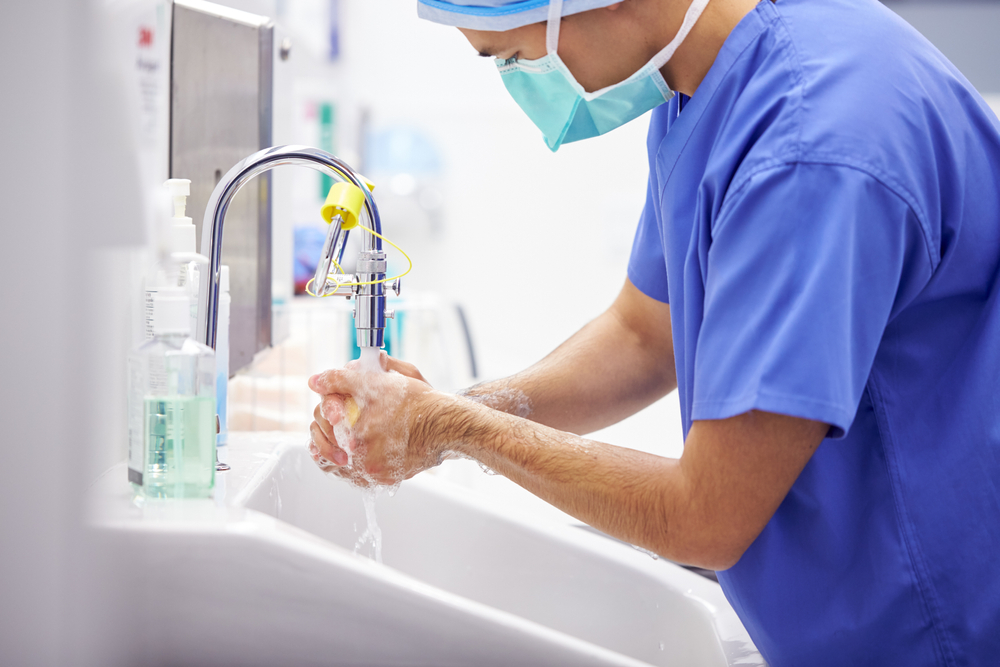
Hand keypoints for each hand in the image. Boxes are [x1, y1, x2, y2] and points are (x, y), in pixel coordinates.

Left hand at [307, 354, 445, 486]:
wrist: (446, 424)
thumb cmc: (417, 402)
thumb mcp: (376, 382)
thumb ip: (341, 379)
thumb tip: (315, 381)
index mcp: (355, 434)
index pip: (323, 425)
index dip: (326, 412)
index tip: (335, 408)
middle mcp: (363, 459)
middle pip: (329, 448)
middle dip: (329, 433)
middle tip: (338, 421)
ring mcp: (375, 473)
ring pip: (343, 466)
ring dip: (341, 452)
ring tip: (352, 437)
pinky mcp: (387, 481)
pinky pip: (362, 476)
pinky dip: (359, 464)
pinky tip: (366, 450)